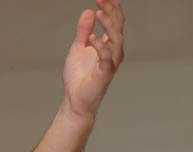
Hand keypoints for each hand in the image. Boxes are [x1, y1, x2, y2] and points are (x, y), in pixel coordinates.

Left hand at [61, 0, 124, 119]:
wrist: (75, 100)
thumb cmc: (79, 76)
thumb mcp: (78, 48)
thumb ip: (83, 31)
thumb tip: (88, 11)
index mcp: (109, 44)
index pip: (114, 21)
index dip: (110, 7)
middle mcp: (114, 51)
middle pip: (117, 26)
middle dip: (111, 11)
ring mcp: (111, 62)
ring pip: (116, 39)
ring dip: (108, 25)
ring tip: (98, 12)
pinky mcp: (105, 73)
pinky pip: (106, 57)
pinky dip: (99, 46)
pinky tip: (91, 38)